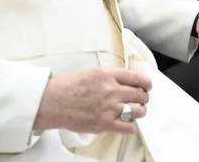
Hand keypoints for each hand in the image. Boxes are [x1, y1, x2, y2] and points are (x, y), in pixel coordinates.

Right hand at [34, 67, 150, 134]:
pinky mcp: (104, 124)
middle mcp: (110, 90)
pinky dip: (132, 127)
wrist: (52, 102)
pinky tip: (128, 124)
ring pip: (138, 111)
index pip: (137, 77)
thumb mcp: (91, 72)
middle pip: (141, 94)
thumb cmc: (67, 87)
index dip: (146, 83)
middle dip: (144, 97)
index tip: (147, 86)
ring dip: (140, 111)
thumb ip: (109, 76)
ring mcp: (108, 108)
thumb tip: (125, 80)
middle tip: (141, 99)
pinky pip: (128, 127)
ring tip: (136, 111)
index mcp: (107, 74)